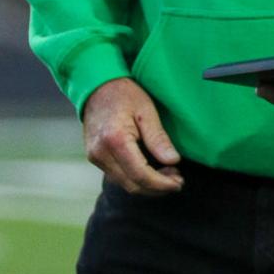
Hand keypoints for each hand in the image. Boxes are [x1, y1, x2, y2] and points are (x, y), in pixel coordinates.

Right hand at [82, 77, 182, 195]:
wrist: (96, 86)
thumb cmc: (124, 94)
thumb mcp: (147, 110)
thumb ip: (158, 138)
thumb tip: (173, 161)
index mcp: (115, 140)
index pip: (141, 175)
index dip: (162, 184)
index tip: (179, 183)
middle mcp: (101, 153)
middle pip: (132, 185)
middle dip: (157, 188)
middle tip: (177, 180)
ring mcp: (95, 157)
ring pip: (125, 184)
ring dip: (148, 185)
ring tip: (168, 174)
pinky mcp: (95, 158)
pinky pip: (118, 176)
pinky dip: (136, 178)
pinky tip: (151, 170)